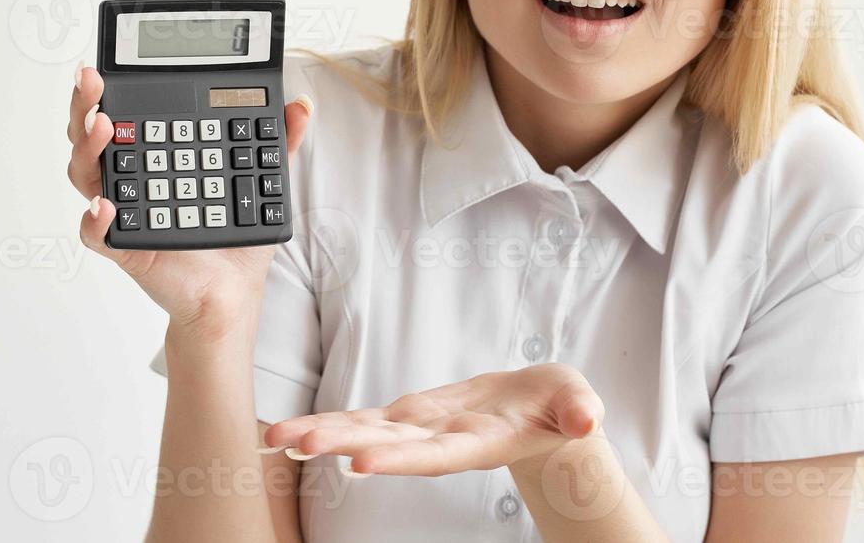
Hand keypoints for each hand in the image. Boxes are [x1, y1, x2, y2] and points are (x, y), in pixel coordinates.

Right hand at [66, 63, 313, 336]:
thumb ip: (279, 141)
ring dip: (88, 148)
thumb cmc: (234, 234)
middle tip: (92, 81)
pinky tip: (107, 206)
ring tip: (104, 127)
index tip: (105, 66)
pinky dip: (95, 220)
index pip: (122, 112)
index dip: (106, 88)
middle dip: (84, 103)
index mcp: (154, 154)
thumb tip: (301, 105)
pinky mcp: (126, 245)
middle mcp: (131, 178)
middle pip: (91, 135)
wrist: (232, 291)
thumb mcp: (260, 180)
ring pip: (86, 175)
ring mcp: (125, 209)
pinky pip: (97, 234)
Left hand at [261, 364, 603, 475]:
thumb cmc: (562, 407)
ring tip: (276, 437)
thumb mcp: (578, 403)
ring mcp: (420, 429)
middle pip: (385, 443)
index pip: (434, 452)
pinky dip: (327, 422)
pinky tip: (290, 430)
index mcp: (479, 442)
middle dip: (339, 442)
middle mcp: (441, 441)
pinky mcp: (410, 415)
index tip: (359, 460)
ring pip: (364, 430)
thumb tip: (587, 418)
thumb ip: (579, 412)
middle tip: (295, 444)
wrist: (544, 414)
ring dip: (320, 433)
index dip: (398, 457)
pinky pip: (362, 418)